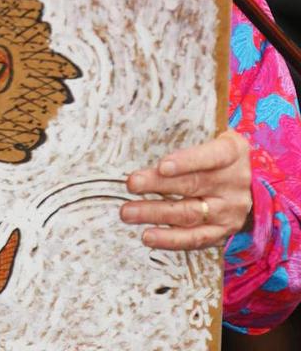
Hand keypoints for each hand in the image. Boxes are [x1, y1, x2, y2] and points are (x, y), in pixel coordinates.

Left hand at [120, 130, 251, 249]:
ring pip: (190, 214)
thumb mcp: (212, 139)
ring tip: (128, 213)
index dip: (187, 161)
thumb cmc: (217, 157)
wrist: (251, 184)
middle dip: (158, 185)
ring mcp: (230, 211)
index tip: (162, 166)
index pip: (212, 156)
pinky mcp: (224, 232)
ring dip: (155, 214)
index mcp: (233, 153)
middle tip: (131, 184)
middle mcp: (234, 183)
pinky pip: (196, 238)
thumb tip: (142, 148)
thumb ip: (186, 142)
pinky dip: (170, 239)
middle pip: (193, 185)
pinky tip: (148, 236)